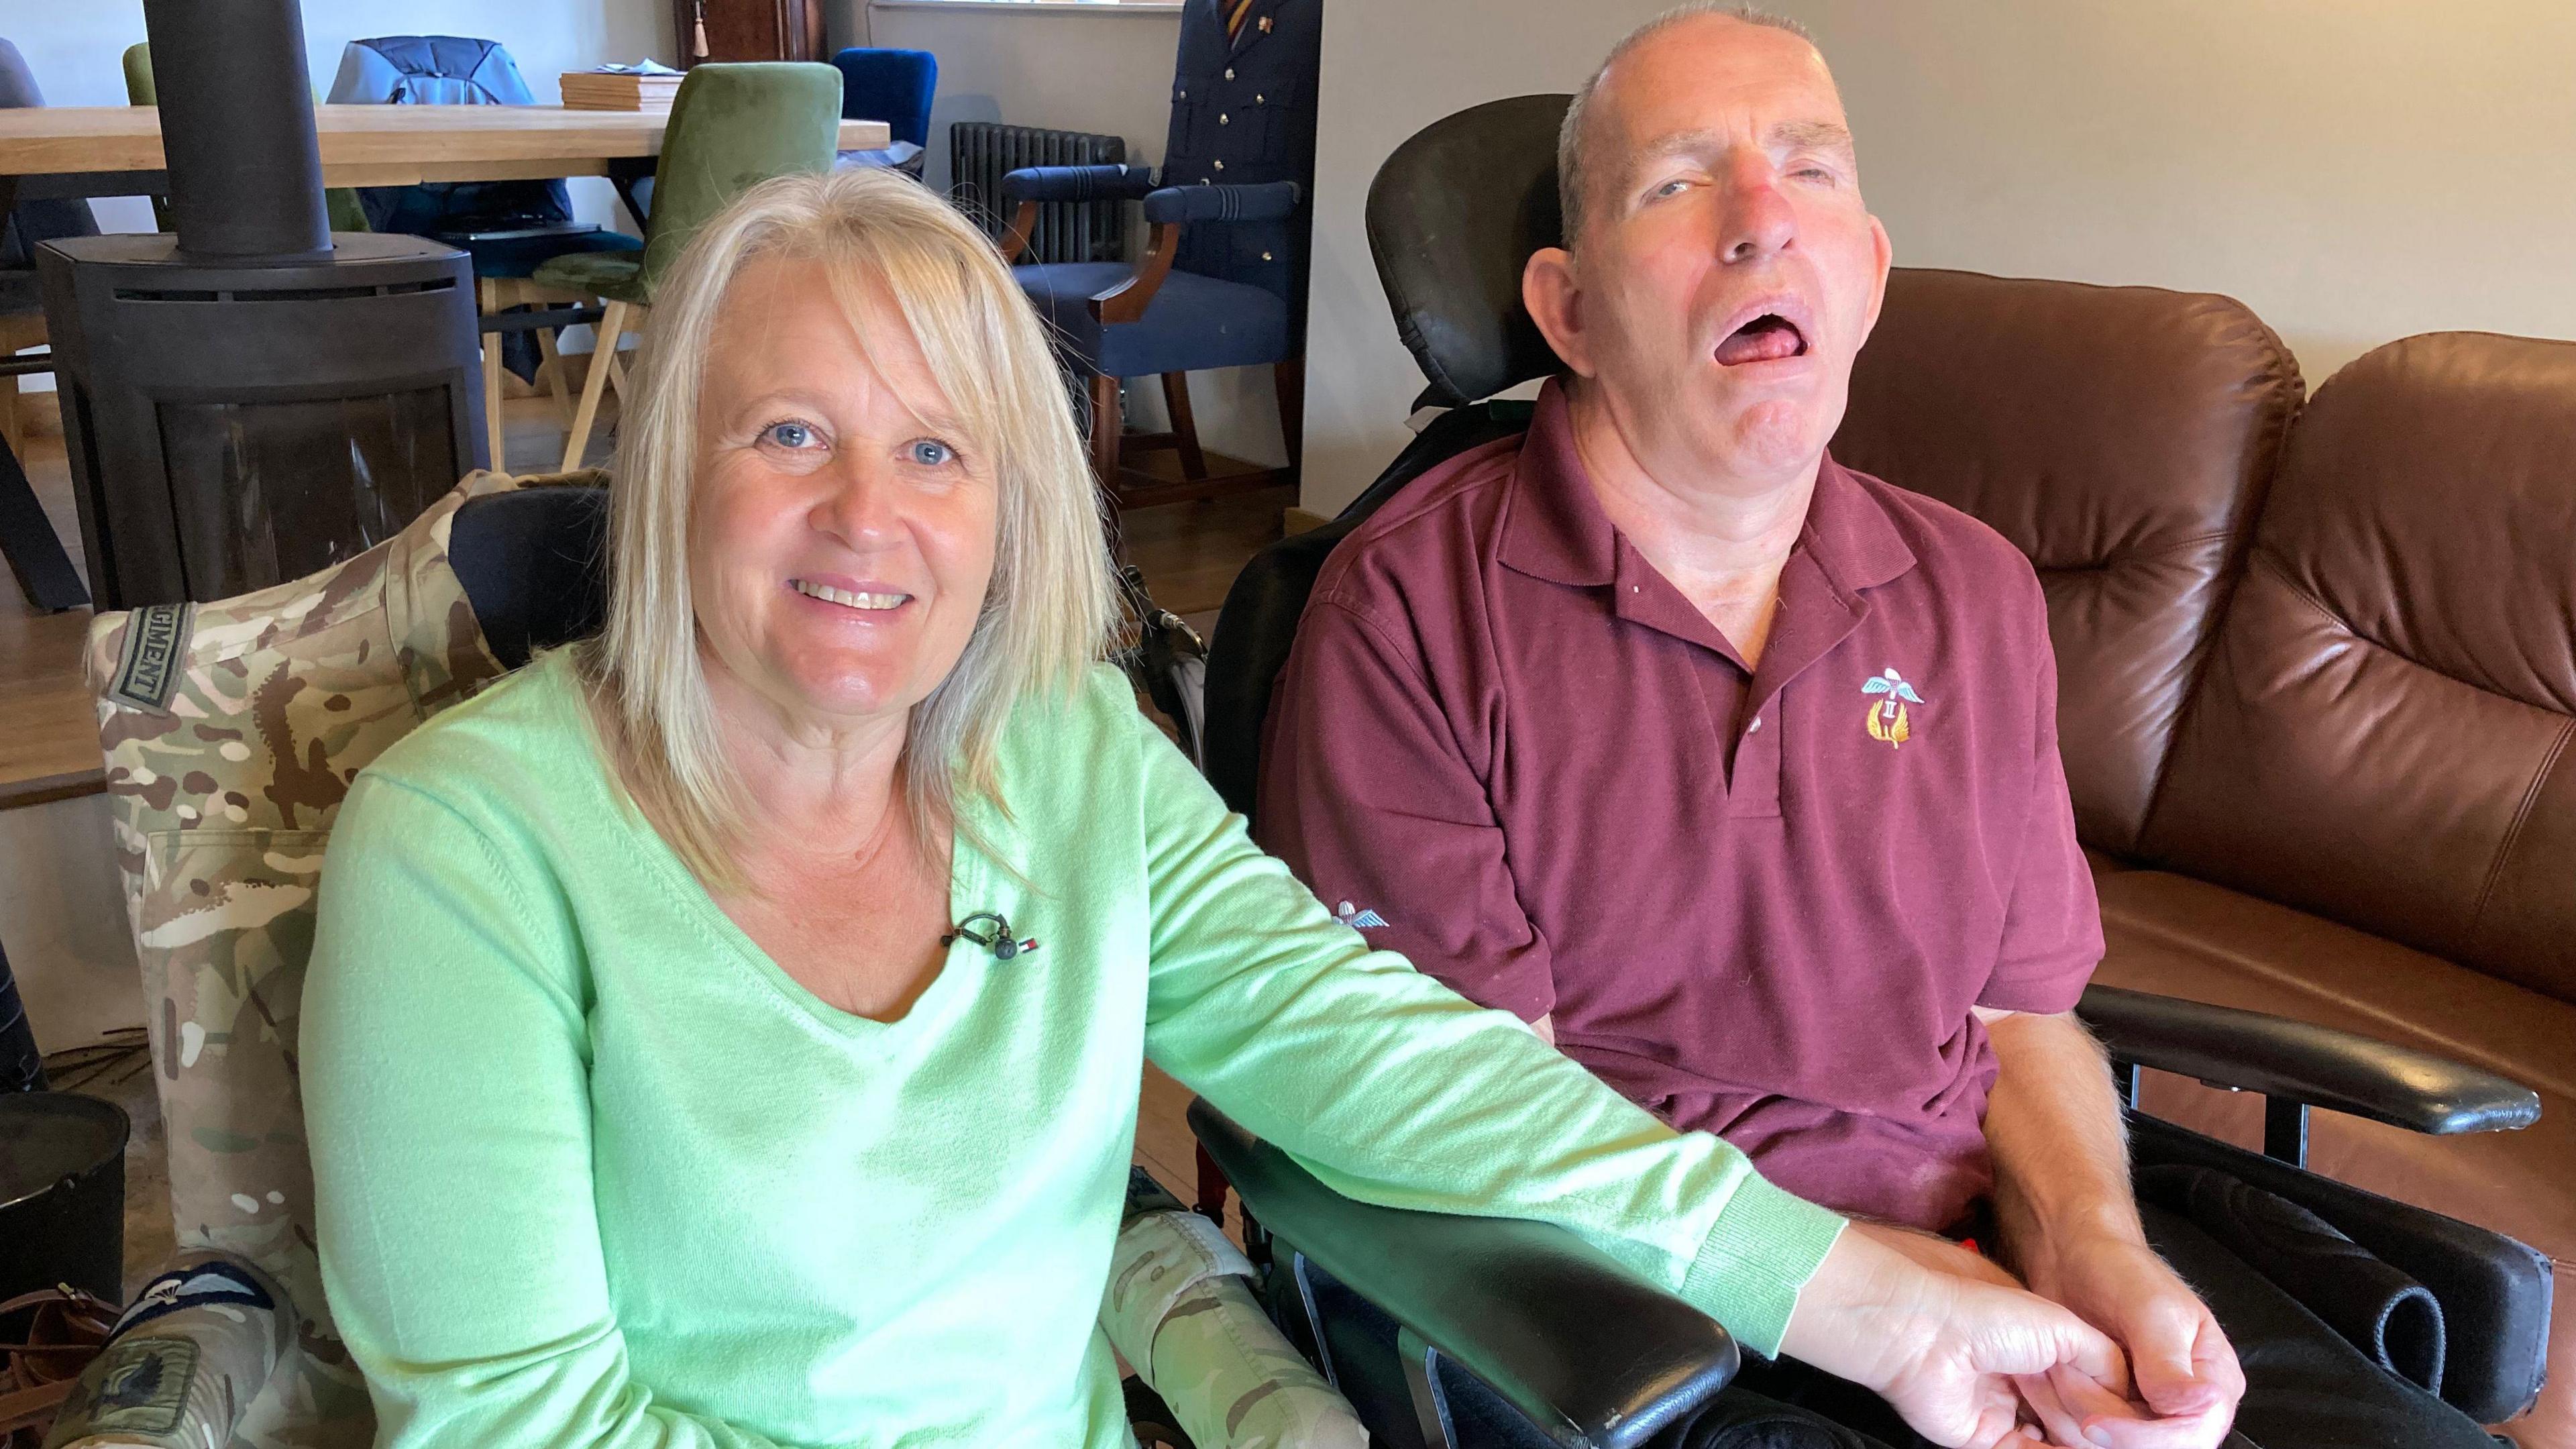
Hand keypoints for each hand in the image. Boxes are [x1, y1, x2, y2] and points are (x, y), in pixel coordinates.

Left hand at [1782, 1222, 2131, 1448]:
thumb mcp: (2063, 1327)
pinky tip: (2066, 1448)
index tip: (2132, 1412)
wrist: (1926, 1333)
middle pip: (2074, 1417)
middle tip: (2103, 1421)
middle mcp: (2022, 1377)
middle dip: (2090, 1421)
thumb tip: (2129, 1392)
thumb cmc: (1987, 1316)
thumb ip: (2103, 1359)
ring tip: (2086, 1432)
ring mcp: (2002, 1408)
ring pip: (2053, 1439)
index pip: (2089, 1386)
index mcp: (2041, 1346)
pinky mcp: (1981, 1437)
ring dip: (2071, 1438)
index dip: (2110, 1401)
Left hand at [2023, 1232, 2242, 1447]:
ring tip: (2054, 1366)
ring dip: (2073, 1411)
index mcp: (2213, 1379)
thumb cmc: (2118, 1270)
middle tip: (2063, 1376)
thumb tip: (2204, 1404)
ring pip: (2112, 1444)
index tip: (2097, 1423)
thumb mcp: (2149, 1308)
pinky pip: (2085, 1435)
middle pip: (2150, 1447)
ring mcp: (2147, 1410)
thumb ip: (2169, 1362)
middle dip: (2101, 1419)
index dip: (2144, 1439)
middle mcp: (2184, 1403)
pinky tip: (2047, 1378)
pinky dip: (2060, 1412)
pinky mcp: (2112, 1411)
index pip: (2191, 1436)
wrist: (2074, 1259)